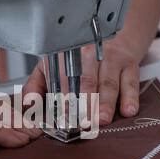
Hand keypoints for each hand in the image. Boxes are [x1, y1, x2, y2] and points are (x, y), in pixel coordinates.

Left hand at [24, 42, 139, 125]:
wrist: (110, 36)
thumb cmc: (77, 57)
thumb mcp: (51, 65)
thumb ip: (36, 86)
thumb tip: (29, 105)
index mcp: (65, 55)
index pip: (63, 79)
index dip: (63, 99)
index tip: (62, 117)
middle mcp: (88, 53)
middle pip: (86, 80)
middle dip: (84, 103)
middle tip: (81, 122)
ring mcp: (110, 58)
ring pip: (108, 82)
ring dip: (105, 103)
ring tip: (101, 120)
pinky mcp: (129, 64)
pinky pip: (131, 81)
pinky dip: (130, 97)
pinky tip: (128, 110)